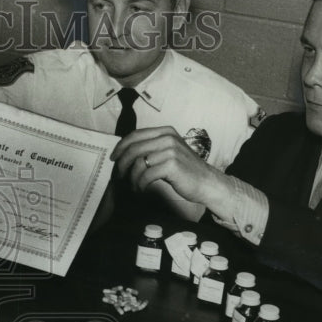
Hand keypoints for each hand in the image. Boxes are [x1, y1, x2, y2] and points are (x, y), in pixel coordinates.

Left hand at [110, 126, 230, 210]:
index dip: (121, 146)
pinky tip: (141, 190)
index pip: (135, 135)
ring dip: (130, 178)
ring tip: (132, 186)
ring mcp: (170, 150)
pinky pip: (146, 175)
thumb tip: (126, 153)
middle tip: (118, 176)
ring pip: (138, 163)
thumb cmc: (186, 171)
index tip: (114, 158)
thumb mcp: (169, 153)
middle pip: (133, 148)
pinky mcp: (171, 165)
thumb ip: (152, 148)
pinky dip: (139, 185)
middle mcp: (168, 138)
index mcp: (166, 132)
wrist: (207, 183)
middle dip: (121, 164)